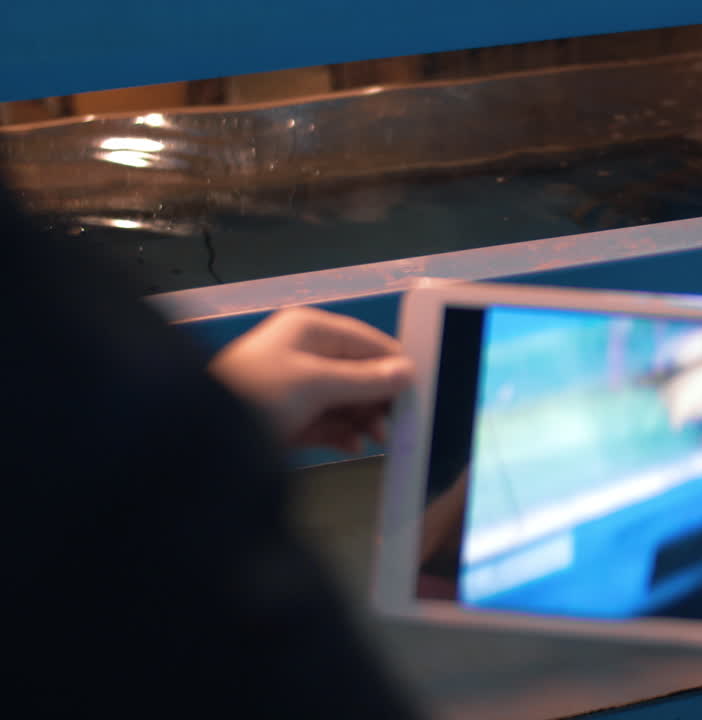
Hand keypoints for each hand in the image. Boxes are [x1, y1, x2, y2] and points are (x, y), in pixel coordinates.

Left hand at [209, 306, 412, 451]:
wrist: (203, 438)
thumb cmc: (260, 394)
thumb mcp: (317, 384)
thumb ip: (366, 380)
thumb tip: (408, 372)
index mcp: (309, 331)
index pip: (365, 341)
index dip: (393, 364)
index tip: (420, 388)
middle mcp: (304, 354)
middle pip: (358, 373)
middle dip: (378, 398)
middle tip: (399, 422)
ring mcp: (296, 388)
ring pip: (345, 401)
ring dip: (363, 419)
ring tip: (377, 438)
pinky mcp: (289, 419)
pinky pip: (328, 423)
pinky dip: (343, 434)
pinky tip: (354, 446)